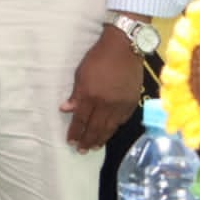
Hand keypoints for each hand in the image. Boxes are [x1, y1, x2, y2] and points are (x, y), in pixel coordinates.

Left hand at [61, 23, 143, 151]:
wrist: (124, 49)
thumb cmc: (97, 58)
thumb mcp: (80, 74)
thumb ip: (75, 95)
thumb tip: (66, 109)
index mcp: (91, 95)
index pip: (81, 119)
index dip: (75, 132)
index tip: (70, 141)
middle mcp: (106, 103)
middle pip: (96, 127)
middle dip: (87, 140)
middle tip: (81, 150)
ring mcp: (121, 104)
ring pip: (110, 127)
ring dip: (101, 138)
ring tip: (94, 147)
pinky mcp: (132, 102)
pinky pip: (122, 120)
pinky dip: (114, 128)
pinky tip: (109, 133)